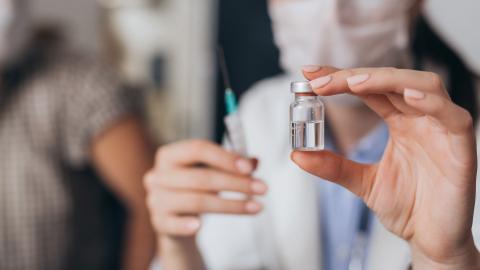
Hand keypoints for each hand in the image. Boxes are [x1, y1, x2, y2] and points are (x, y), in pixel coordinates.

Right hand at [144, 139, 266, 237]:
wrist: (176, 219)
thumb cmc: (196, 188)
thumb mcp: (214, 171)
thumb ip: (233, 165)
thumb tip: (254, 162)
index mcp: (170, 155)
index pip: (198, 149)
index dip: (225, 157)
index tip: (249, 168)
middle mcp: (158, 175)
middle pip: (201, 177)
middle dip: (236, 183)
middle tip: (263, 188)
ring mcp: (156, 199)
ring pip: (196, 201)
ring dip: (230, 205)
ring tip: (256, 207)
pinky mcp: (158, 223)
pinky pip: (173, 224)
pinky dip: (186, 225)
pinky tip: (200, 227)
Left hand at [293, 66, 479, 268]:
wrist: (431, 239)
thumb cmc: (407, 207)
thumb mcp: (362, 182)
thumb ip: (333, 167)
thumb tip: (298, 155)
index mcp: (400, 122)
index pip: (370, 89)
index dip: (341, 78)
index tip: (310, 75)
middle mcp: (421, 119)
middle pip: (391, 81)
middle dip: (354, 75)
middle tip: (320, 81)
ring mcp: (442, 130)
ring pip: (423, 86)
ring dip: (387, 79)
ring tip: (354, 82)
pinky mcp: (461, 148)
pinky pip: (453, 117)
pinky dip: (431, 102)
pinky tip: (406, 96)